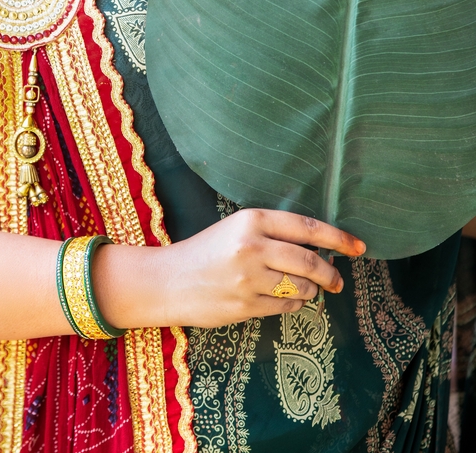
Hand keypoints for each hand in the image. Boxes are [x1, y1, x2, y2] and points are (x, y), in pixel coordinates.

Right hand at [94, 208, 364, 329]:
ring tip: (309, 289)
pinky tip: (289, 300)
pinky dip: (295, 305)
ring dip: (312, 291)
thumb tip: (318, 246)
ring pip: (300, 288)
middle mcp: (252, 247)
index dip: (338, 238)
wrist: (168, 280)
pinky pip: (285, 308)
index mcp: (251, 220)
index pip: (307, 227)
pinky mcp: (245, 306)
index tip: (359, 247)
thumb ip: (272, 233)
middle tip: (337, 280)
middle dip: (331, 273)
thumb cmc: (205, 251)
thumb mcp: (236, 228)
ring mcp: (248, 279)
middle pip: (309, 261)